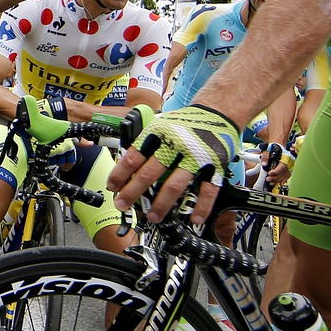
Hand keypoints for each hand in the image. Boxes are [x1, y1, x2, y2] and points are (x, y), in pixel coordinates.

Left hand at [107, 105, 239, 222]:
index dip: (120, 174)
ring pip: (175, 185)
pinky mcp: (215, 164)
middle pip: (149, 173)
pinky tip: (194, 218)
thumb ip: (146, 143)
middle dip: (133, 192)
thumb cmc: (185, 122)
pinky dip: (202, 206)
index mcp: (159, 132)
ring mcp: (196, 155)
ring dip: (161, 204)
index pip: (134, 156)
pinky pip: (208, 189)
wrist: (219, 111)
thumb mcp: (161, 124)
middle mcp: (176, 144)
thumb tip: (125, 168)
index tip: (112, 187)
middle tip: (122, 205)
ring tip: (153, 217)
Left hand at [263, 144, 293, 186]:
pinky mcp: (288, 169)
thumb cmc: (273, 147)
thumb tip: (264, 164)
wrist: (278, 146)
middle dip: (275, 177)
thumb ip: (265, 156)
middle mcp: (289, 162)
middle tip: (268, 179)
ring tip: (270, 182)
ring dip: (278, 180)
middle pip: (284, 172)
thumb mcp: (268, 149)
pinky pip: (286, 176)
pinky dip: (281, 180)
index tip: (269, 173)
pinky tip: (276, 182)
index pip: (282, 166)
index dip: (276, 171)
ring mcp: (290, 166)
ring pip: (286, 176)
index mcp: (285, 156)